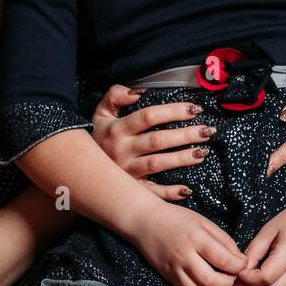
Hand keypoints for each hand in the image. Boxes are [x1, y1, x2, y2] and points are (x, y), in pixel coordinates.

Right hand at [91, 86, 214, 201]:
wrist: (77, 170)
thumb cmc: (97, 137)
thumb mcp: (100, 113)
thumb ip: (116, 96)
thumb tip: (139, 92)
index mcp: (117, 129)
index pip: (149, 116)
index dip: (173, 111)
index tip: (195, 109)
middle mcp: (122, 150)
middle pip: (158, 140)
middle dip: (185, 135)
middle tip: (208, 131)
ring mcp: (126, 172)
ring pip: (157, 164)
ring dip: (182, 159)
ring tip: (203, 153)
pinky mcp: (129, 189)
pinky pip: (151, 192)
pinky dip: (169, 193)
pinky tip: (187, 190)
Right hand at [131, 197, 247, 285]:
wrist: (145, 221)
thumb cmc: (177, 218)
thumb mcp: (204, 222)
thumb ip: (224, 240)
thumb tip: (240, 259)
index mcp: (197, 238)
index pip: (225, 260)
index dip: (239, 267)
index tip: (243, 264)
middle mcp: (185, 256)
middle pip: (212, 281)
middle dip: (229, 283)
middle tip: (233, 277)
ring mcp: (175, 268)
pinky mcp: (168, 277)